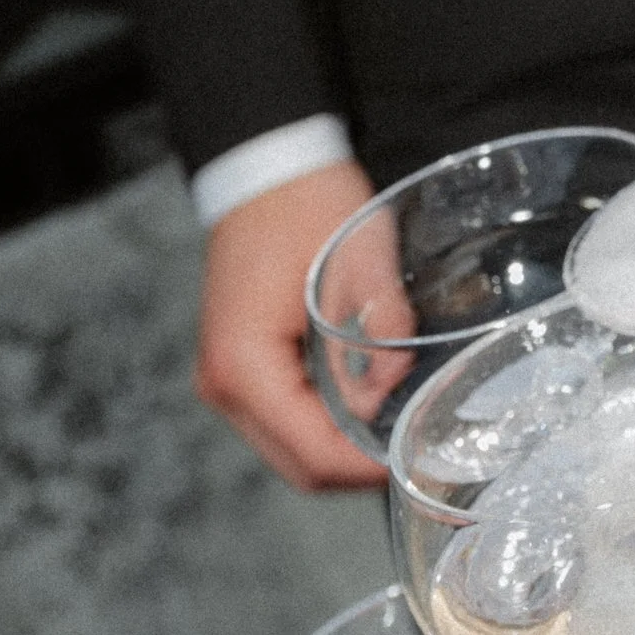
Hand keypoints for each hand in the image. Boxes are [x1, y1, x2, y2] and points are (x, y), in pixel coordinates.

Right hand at [193, 156, 388, 488]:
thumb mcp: (360, 252)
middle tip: (411, 446)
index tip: (411, 456)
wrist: (266, 167)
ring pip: (288, 450)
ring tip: (393, 428)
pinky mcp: (236, 368)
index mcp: (243, 364)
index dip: (363, 466)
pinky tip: (362, 405)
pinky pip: (281, 421)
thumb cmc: (306, 201)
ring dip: (339, 449)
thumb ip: (384, 318)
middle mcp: (223, 383)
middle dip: (355, 466)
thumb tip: (400, 382)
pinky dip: (322, 426)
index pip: (309, 451)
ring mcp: (224, 379)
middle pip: (296, 464)